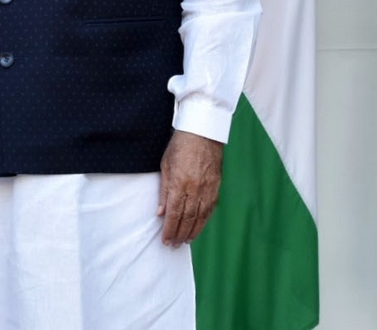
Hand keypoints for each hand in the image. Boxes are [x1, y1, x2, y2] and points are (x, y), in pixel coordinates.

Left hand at [157, 130, 223, 245]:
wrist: (202, 132)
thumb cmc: (180, 146)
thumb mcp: (165, 165)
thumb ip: (164, 190)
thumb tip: (160, 212)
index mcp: (179, 183)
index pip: (173, 214)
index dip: (170, 229)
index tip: (166, 240)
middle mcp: (194, 189)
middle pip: (187, 218)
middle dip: (180, 234)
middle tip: (174, 245)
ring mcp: (207, 188)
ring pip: (200, 216)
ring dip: (193, 231)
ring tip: (186, 240)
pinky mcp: (216, 186)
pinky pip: (210, 208)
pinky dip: (204, 220)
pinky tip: (199, 227)